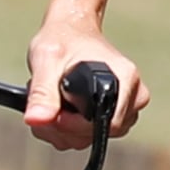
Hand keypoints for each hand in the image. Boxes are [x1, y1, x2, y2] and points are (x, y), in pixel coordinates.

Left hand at [23, 17, 142, 148]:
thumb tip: (37, 120)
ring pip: (90, 139)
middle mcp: (133, 95)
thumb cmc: (62, 39)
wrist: (70, 30)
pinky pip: (88, 136)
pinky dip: (65, 129)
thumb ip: (42, 92)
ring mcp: (124, 108)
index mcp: (125, 78)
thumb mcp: (46, 60)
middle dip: (63, 126)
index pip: (107, 123)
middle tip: (45, 102)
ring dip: (61, 129)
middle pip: (98, 135)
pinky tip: (56, 108)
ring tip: (50, 100)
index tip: (53, 111)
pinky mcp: (112, 115)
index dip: (74, 124)